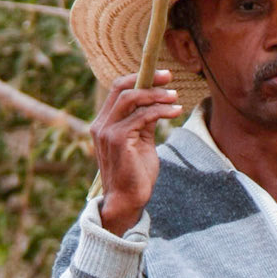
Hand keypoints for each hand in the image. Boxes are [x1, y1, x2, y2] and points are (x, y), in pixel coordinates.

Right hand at [93, 69, 182, 234]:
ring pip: (131, 99)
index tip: (161, 76)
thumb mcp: (141, 142)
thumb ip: (143, 122)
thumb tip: (156, 102)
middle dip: (147, 80)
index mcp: (103, 124)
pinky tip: (175, 112)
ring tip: (175, 98)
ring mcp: (107, 132)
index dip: (138, 78)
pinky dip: (161, 111)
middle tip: (170, 78)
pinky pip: (142, 116)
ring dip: (156, 95)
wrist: (128, 201)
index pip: (117, 91)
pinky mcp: (118, 140)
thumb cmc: (135, 174)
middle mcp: (101, 125)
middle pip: (121, 88)